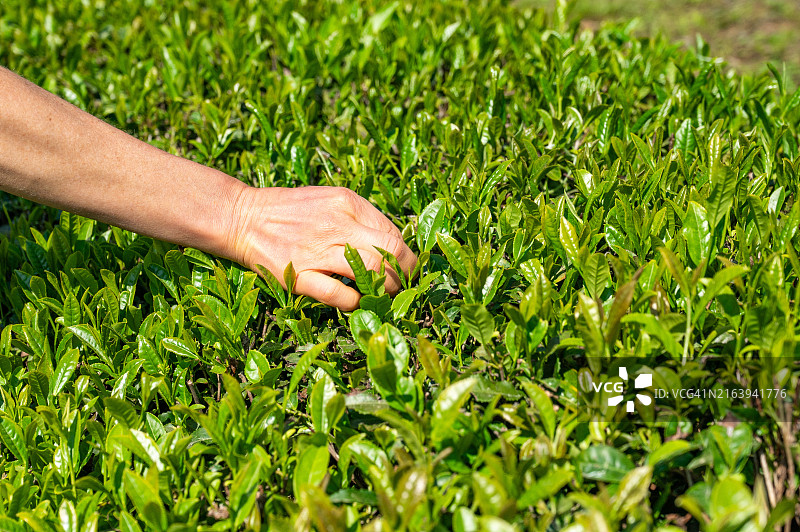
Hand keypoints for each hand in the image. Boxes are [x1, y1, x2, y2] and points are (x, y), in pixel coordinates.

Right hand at [225, 185, 416, 310]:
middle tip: (401, 286)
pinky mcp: (299, 275)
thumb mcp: (329, 199)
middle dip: (404, 274)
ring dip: (385, 290)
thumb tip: (390, 244)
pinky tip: (355, 303)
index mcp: (347, 202)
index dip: (404, 255)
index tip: (402, 267)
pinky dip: (355, 303)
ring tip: (382, 296)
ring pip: (371, 272)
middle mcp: (336, 224)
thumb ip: (359, 217)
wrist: (241, 217)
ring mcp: (317, 251)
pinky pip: (339, 295)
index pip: (393, 232)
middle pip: (391, 252)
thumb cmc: (289, 211)